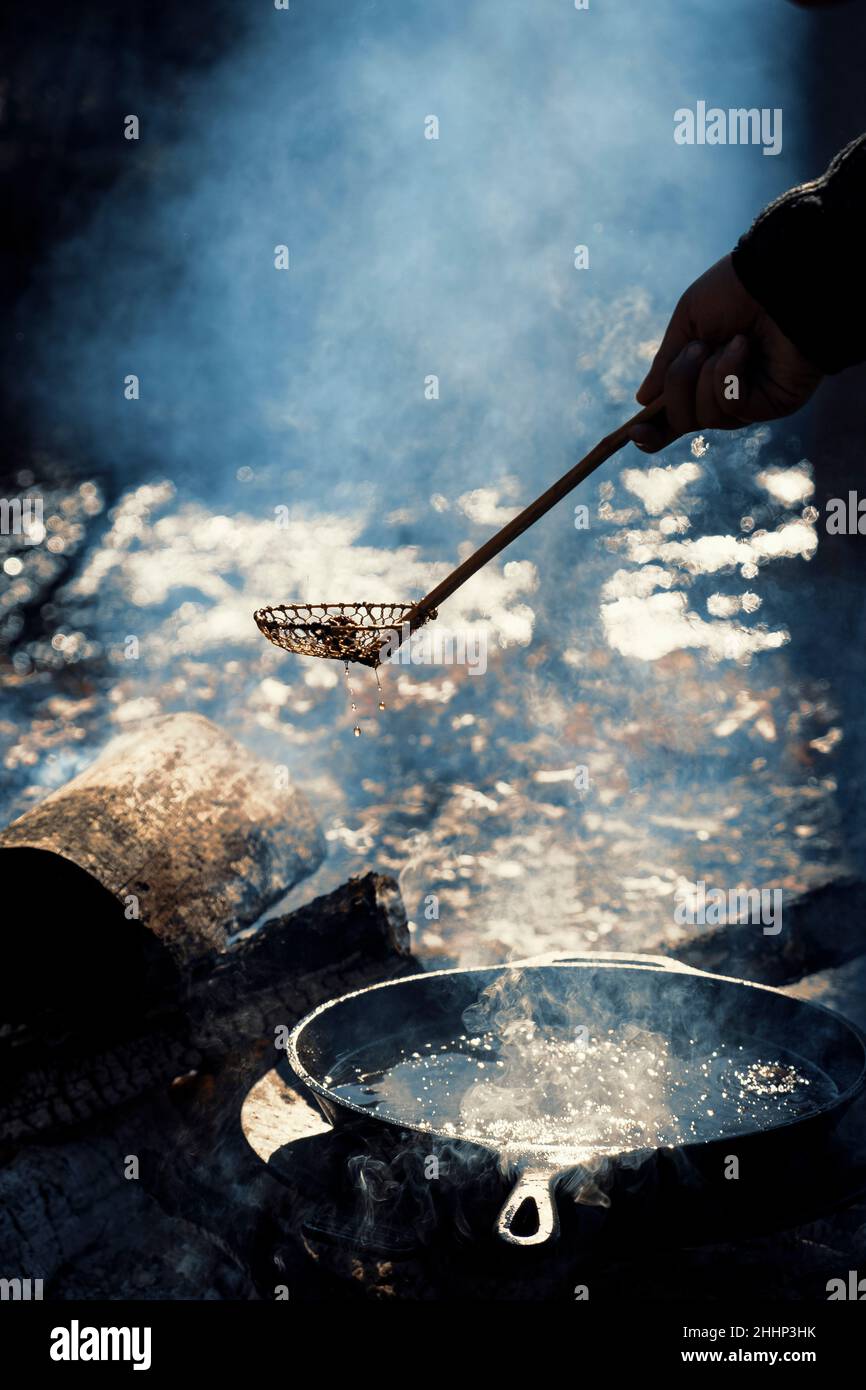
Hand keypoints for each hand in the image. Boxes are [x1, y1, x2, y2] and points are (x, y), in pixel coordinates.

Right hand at [631, 254, 823, 452]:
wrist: (778, 279)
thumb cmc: (735, 290)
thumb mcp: (688, 321)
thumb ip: (666, 362)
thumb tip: (644, 401)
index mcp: (701, 375)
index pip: (673, 415)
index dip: (653, 431)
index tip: (634, 433)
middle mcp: (723, 394)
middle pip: (681, 420)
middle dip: (678, 386)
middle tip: (697, 348)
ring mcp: (749, 402)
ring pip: (705, 418)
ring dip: (706, 376)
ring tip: (728, 341)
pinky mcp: (772, 404)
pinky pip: (731, 408)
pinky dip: (728, 376)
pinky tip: (743, 348)